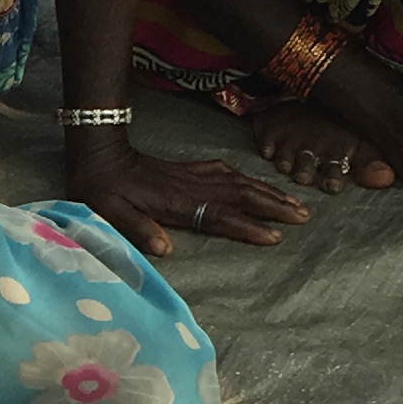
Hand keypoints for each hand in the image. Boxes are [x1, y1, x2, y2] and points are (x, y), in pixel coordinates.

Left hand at [69, 137, 308, 255]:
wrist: (99, 154)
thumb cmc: (101, 189)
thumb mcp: (109, 212)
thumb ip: (136, 229)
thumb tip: (164, 249)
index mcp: (175, 201)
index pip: (219, 215)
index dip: (246, 226)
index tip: (273, 236)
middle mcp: (191, 186)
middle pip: (241, 196)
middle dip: (274, 206)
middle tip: (304, 217)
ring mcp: (193, 175)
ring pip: (239, 182)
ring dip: (268, 192)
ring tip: (296, 203)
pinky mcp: (190, 168)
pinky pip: (227, 172)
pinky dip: (248, 178)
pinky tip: (259, 184)